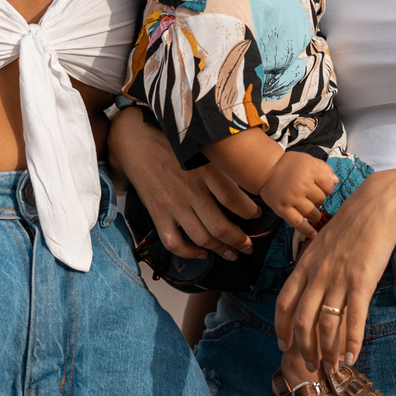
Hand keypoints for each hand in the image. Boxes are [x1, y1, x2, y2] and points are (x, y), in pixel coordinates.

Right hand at [108, 108, 260, 261]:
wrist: (136, 142)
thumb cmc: (171, 142)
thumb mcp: (201, 147)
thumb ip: (221, 164)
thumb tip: (246, 177)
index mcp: (204, 171)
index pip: (233, 198)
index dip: (250, 211)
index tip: (258, 215)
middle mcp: (190, 191)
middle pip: (220, 226)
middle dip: (239, 241)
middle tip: (248, 245)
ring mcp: (173, 205)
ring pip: (201, 238)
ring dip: (220, 250)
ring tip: (232, 253)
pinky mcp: (158, 214)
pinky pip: (174, 243)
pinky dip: (189, 253)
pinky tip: (201, 253)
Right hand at [260, 151, 335, 238]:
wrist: (265, 169)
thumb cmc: (288, 164)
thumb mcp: (307, 160)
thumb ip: (324, 168)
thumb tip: (336, 181)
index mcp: (310, 171)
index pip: (329, 186)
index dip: (327, 188)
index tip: (320, 187)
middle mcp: (302, 185)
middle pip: (321, 200)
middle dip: (318, 199)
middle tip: (310, 196)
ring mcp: (292, 199)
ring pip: (312, 213)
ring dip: (314, 214)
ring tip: (310, 210)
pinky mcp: (283, 210)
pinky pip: (298, 223)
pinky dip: (306, 230)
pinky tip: (314, 235)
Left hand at [275, 166, 395, 370]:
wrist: (376, 206)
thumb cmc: (352, 224)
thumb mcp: (323, 243)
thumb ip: (314, 265)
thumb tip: (311, 285)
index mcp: (305, 265)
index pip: (284, 303)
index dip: (282, 327)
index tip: (283, 345)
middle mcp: (317, 274)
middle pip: (302, 320)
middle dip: (304, 348)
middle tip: (311, 367)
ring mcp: (338, 278)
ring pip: (326, 324)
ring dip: (328, 351)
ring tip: (334, 369)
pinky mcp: (361, 281)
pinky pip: (354, 318)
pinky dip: (353, 342)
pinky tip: (354, 357)